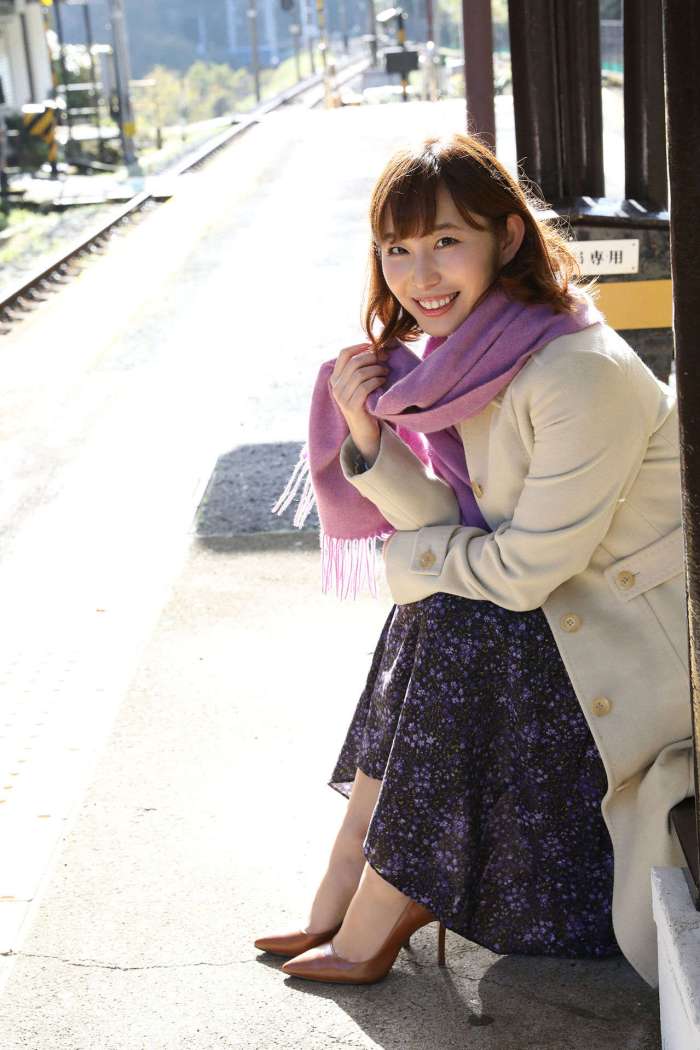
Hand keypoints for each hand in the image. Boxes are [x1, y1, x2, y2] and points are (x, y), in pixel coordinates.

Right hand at [330, 343, 389, 464]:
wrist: (364, 431)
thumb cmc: (365, 404)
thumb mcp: (359, 385)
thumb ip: (360, 369)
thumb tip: (375, 347)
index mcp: (335, 378)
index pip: (344, 354)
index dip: (359, 346)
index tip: (373, 346)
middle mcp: (336, 387)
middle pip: (354, 362)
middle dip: (372, 357)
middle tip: (385, 358)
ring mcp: (342, 397)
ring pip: (360, 374)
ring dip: (377, 369)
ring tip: (386, 371)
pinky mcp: (351, 406)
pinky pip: (365, 387)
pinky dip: (376, 381)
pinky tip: (383, 381)